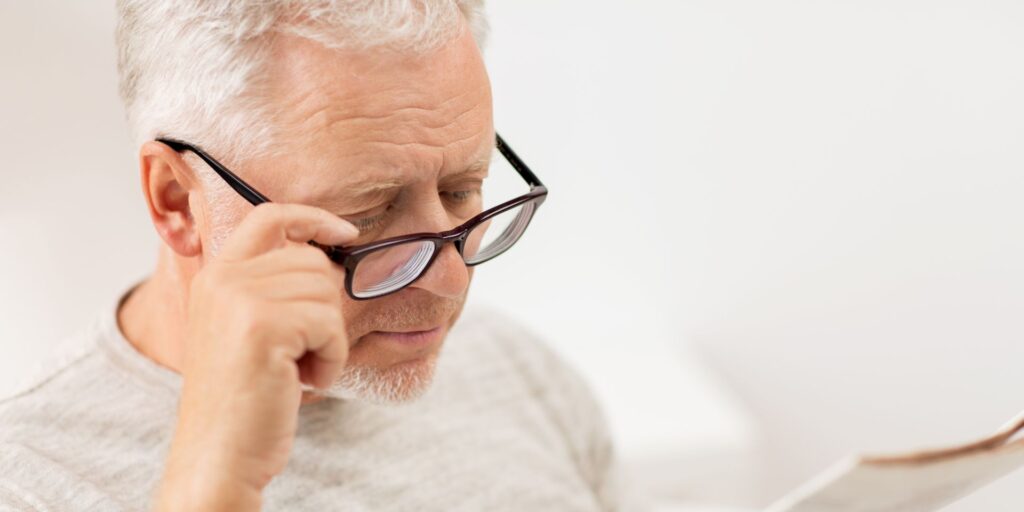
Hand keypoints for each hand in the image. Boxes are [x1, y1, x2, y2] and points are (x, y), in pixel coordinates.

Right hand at [154, 203, 357, 510]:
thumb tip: (330, 257)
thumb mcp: (247, 329)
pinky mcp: (262, 326)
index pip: (269, 216)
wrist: (218, 454)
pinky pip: (330, 326)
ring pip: (327, 294)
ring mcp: (239, 299)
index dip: (312, 218)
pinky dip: (330, 359)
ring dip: (328, 339)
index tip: (345, 233)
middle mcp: (223, 279)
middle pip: (313, 262)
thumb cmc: (244, 399)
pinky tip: (303, 381)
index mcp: (217, 275)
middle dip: (325, 310)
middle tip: (300, 353)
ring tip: (297, 369)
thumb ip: (273, 288)